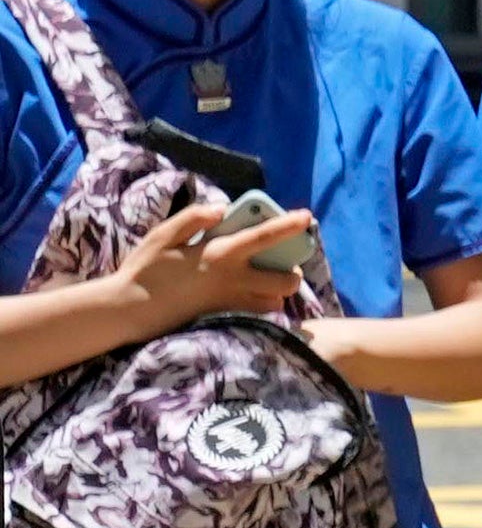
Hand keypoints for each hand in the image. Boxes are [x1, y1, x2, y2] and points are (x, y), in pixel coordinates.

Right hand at [119, 198, 310, 330]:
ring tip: (264, 279)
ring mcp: (231, 302)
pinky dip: (262, 305)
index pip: (265, 236)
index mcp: (220, 253)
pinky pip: (258, 314)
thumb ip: (193, 218)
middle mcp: (234, 279)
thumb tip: (221, 210)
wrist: (128, 309)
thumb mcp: (162, 235)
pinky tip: (248, 294)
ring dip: (277, 290)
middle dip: (292, 272)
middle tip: (279, 263)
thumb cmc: (143, 269)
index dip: (289, 225)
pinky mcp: (225, 318)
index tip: (307, 216)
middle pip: (286, 280)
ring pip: (276, 301)